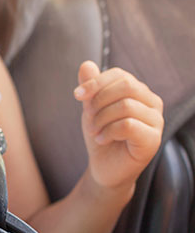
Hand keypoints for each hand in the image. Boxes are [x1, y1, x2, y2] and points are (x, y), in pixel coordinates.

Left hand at [74, 61, 162, 194]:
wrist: (104, 168)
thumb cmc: (100, 136)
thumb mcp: (91, 109)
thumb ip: (90, 88)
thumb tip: (86, 64)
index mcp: (139, 92)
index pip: (119, 75)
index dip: (95, 82)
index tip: (77, 96)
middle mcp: (152, 103)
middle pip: (125, 86)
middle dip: (98, 102)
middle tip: (87, 119)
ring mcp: (156, 121)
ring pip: (125, 106)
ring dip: (101, 119)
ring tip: (94, 131)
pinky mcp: (153, 139)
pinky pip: (128, 125)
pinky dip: (108, 131)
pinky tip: (102, 139)